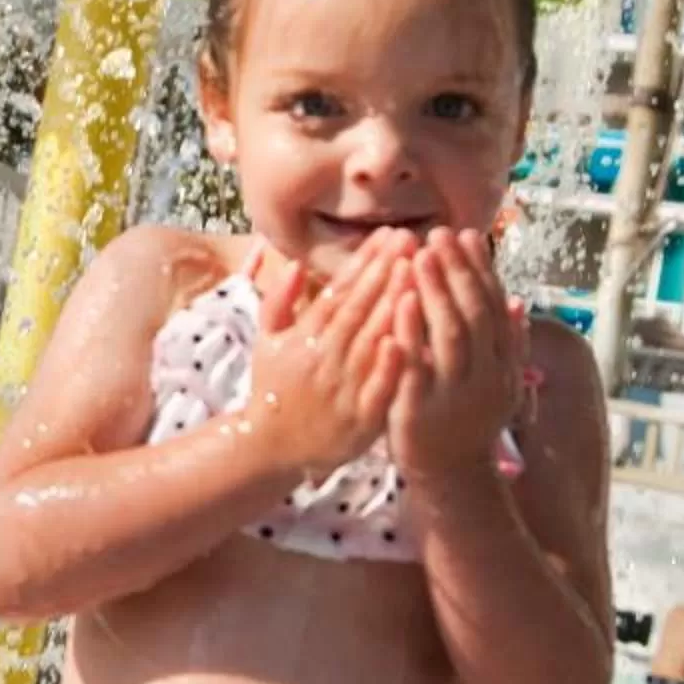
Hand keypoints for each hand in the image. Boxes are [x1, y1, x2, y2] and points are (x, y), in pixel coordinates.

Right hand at [241, 229, 412, 483]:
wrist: (271, 448)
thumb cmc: (273, 388)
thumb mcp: (266, 341)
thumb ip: (279, 301)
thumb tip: (293, 262)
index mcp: (305, 336)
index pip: (339, 291)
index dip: (364, 262)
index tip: (388, 234)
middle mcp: (324, 358)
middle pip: (359, 309)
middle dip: (386, 272)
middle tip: (411, 240)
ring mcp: (342, 389)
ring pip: (371, 342)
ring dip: (393, 307)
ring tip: (417, 274)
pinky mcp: (359, 420)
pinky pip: (376, 389)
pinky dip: (388, 366)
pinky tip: (404, 340)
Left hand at [388, 227, 528, 481]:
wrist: (453, 478)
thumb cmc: (469, 422)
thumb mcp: (498, 384)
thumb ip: (507, 344)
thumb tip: (518, 302)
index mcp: (502, 365)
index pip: (494, 307)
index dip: (481, 270)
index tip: (467, 235)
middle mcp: (485, 376)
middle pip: (473, 315)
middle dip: (456, 272)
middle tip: (436, 235)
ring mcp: (455, 394)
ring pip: (451, 336)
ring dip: (436, 293)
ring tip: (418, 257)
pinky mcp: (422, 411)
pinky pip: (417, 368)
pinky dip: (410, 335)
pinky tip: (399, 304)